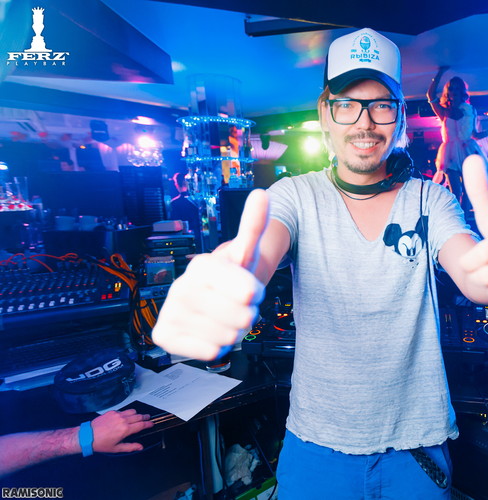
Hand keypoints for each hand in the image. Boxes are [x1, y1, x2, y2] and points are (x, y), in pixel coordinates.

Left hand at [90, 409, 153, 453]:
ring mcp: (117, 415)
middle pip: (139, 416)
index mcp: (125, 430)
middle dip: (145, 417)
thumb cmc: (101, 443)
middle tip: (147, 418)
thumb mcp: (116, 448)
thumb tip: (140, 447)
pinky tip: (125, 417)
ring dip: (137, 414)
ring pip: (132, 411)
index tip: (151, 424)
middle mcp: (123, 420)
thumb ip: (130, 447)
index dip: (148, 424)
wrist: (87, 436)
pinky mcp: (112, 412)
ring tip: (138, 417)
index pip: (141, 424)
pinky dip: (127, 413)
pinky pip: (123, 410)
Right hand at [152, 189, 268, 359]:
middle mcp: (180, 286)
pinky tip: (207, 332)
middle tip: (235, 305)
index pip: (250, 292)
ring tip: (222, 317)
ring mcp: (169, 311)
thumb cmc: (231, 277)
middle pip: (242, 318)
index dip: (255, 294)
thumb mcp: (246, 252)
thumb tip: (262, 194)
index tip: (246, 288)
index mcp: (202, 265)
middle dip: (246, 315)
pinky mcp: (163, 336)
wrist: (208, 300)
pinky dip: (215, 347)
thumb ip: (254, 225)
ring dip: (232, 332)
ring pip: (228, 337)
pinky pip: (208, 352)